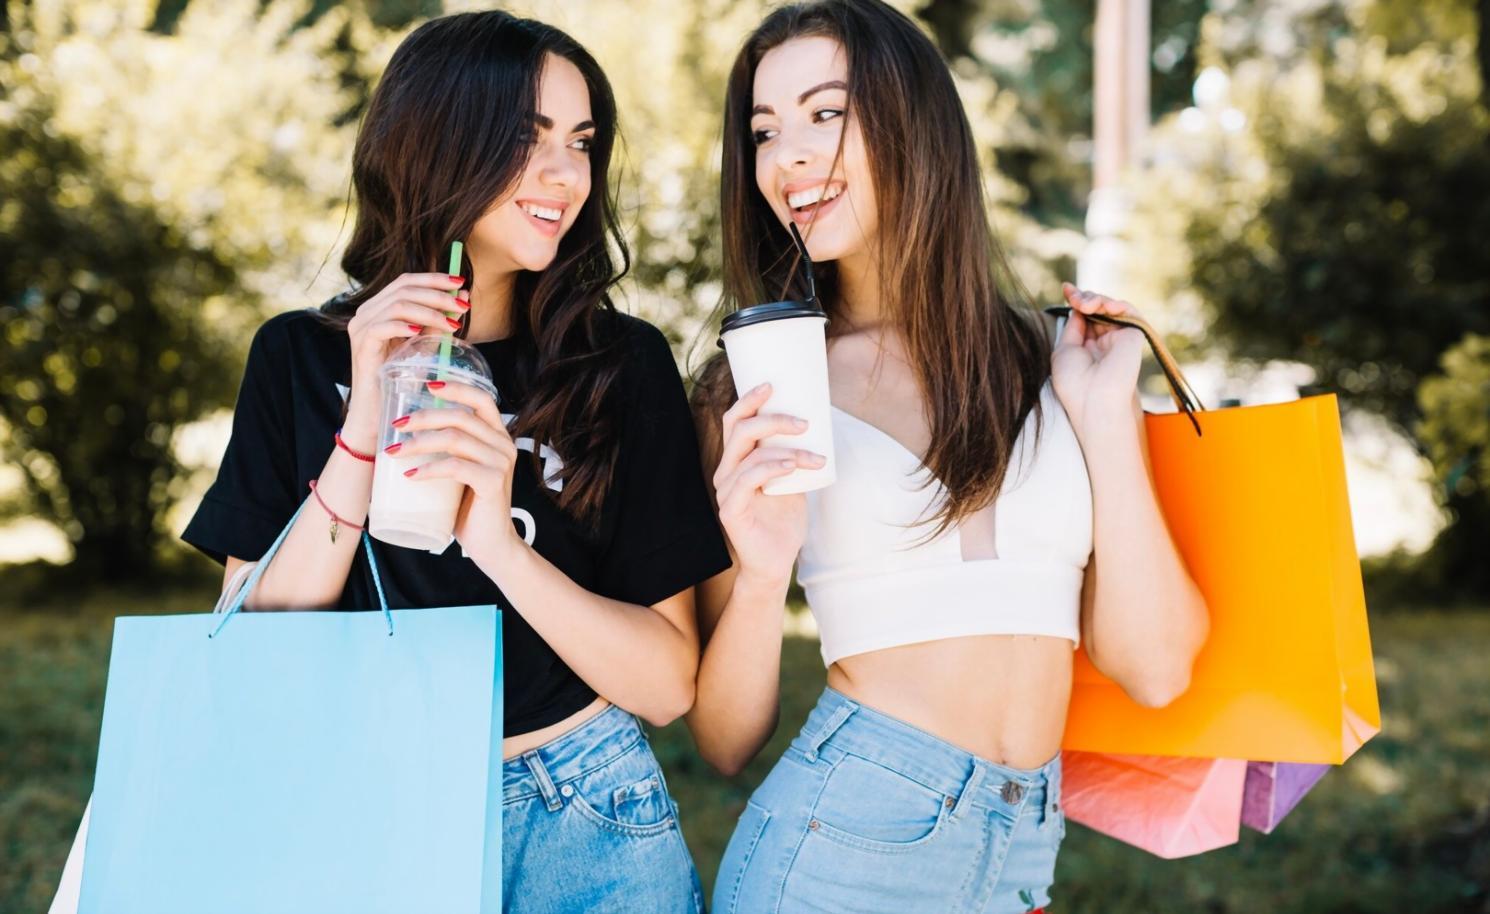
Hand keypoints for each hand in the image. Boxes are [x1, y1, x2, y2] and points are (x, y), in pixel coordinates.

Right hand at [341, 272, 469, 446]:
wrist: (378, 412)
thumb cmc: (401, 380)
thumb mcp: (424, 346)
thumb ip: (438, 323)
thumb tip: (461, 298)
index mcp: (379, 308)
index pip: (406, 281)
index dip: (434, 279)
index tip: (460, 283)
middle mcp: (366, 312)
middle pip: (403, 288)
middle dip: (437, 294)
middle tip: (462, 304)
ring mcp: (361, 327)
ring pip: (397, 305)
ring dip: (429, 311)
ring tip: (451, 324)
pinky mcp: (361, 345)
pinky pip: (382, 326)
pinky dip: (404, 326)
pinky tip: (421, 332)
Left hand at [389, 378, 521, 559]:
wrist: (492, 544)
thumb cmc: (470, 508)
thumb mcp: (461, 471)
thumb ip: (449, 451)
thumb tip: (405, 433)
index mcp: (498, 436)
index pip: (482, 398)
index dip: (455, 388)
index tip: (427, 385)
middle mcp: (504, 445)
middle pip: (461, 417)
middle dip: (424, 417)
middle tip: (396, 426)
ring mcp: (501, 463)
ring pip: (455, 439)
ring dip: (420, 443)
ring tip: (395, 453)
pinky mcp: (493, 483)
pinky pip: (456, 467)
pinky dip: (429, 469)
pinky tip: (411, 475)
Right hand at [712, 383, 822, 587]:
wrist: (777, 562)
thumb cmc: (784, 520)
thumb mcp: (792, 480)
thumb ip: (794, 455)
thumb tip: (816, 424)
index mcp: (736, 461)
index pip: (735, 421)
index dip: (749, 400)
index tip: (772, 384)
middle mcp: (726, 472)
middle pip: (739, 430)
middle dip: (772, 419)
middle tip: (804, 422)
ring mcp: (725, 491)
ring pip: (749, 454)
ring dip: (786, 449)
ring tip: (813, 456)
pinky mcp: (730, 510)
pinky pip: (749, 480)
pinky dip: (772, 468)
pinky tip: (792, 466)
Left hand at [1050, 283, 1146, 431]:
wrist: (1095, 401)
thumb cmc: (1074, 382)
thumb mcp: (1064, 350)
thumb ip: (1073, 328)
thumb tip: (1077, 308)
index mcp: (1087, 347)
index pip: (1084, 317)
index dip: (1076, 300)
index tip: (1066, 288)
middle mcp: (1104, 342)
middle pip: (1097, 309)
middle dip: (1084, 297)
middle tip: (1074, 297)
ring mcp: (1119, 339)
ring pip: (1110, 307)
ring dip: (1096, 299)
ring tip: (1085, 304)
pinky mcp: (1134, 336)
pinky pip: (1128, 312)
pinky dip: (1116, 304)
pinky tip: (1102, 306)